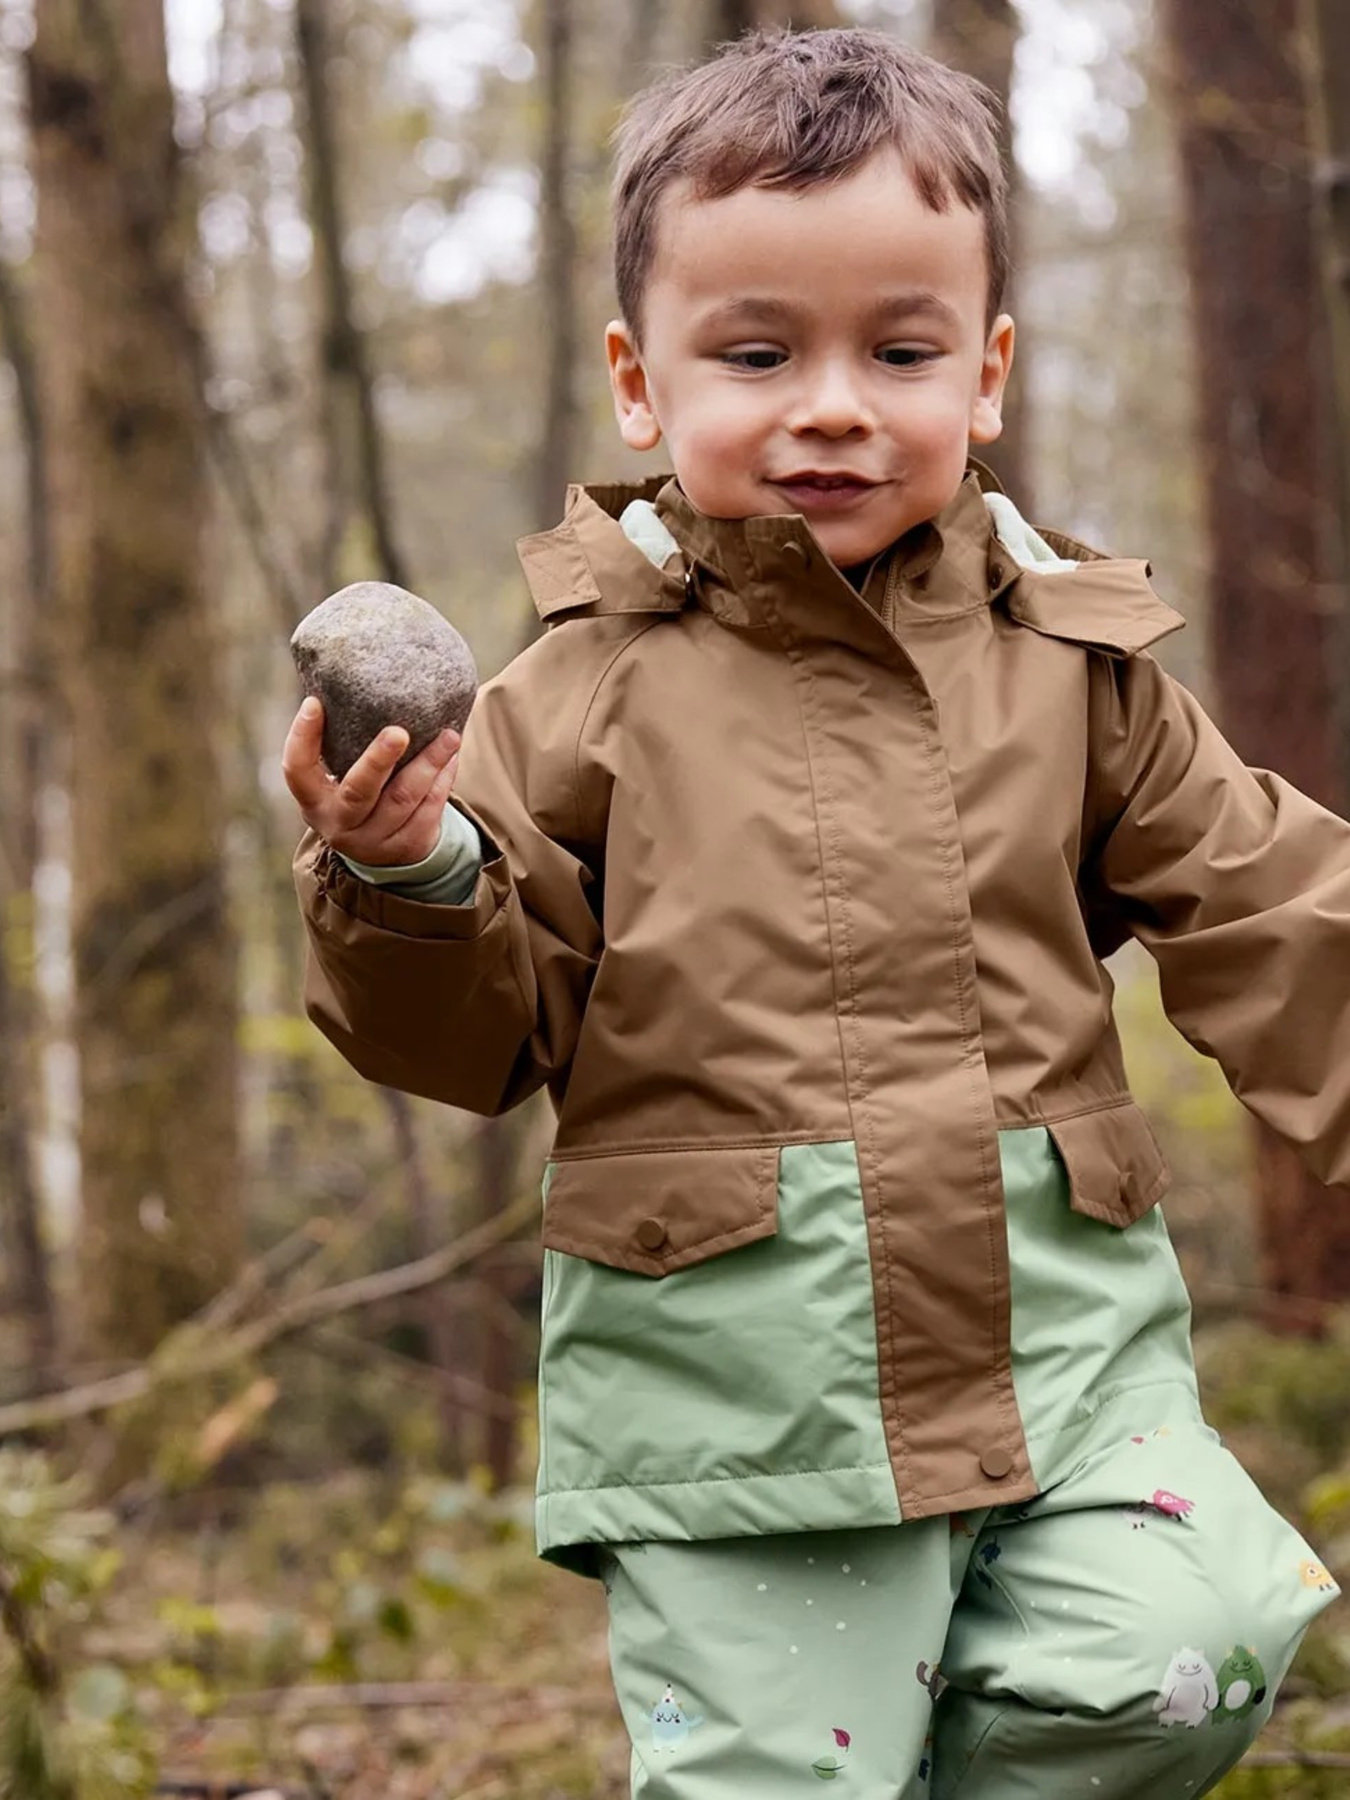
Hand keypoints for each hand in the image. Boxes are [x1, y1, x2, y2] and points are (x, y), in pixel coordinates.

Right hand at [282, 697, 460, 865]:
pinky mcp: (407, 847)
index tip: (314, 702)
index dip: (302, 737)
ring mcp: (374, 840)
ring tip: (449, 735)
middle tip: (399, 731)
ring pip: (404, 799)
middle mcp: (339, 823)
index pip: (297, 769)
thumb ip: (341, 741)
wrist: (382, 851)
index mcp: (314, 800)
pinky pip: (430, 810)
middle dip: (379, 759)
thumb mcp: (339, 777)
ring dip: (429, 763)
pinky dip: (443, 780)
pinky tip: (451, 758)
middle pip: (359, 790)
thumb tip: (355, 674)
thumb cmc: (359, 792)